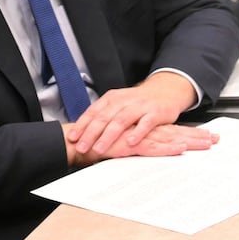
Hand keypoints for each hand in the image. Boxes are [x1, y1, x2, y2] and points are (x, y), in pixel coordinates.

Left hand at [65, 71, 197, 158]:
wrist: (165, 91)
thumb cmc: (138, 102)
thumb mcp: (118, 103)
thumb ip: (102, 115)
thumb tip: (80, 131)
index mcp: (112, 98)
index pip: (93, 112)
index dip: (82, 125)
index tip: (73, 138)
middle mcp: (125, 101)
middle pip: (105, 117)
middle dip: (91, 134)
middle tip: (83, 147)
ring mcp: (140, 106)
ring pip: (121, 121)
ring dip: (109, 136)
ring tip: (100, 148)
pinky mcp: (155, 113)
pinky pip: (145, 124)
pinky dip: (137, 133)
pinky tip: (130, 142)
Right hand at [67, 122, 219, 166]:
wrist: (83, 141)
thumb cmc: (104, 142)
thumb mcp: (127, 142)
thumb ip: (142, 143)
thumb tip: (156, 148)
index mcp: (148, 130)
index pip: (175, 131)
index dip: (193, 133)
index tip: (210, 136)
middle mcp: (148, 132)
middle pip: (179, 133)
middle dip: (199, 136)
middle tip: (217, 139)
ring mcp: (141, 138)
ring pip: (171, 139)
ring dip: (190, 141)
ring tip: (207, 143)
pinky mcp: (133, 145)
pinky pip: (154, 147)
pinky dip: (168, 148)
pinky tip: (180, 149)